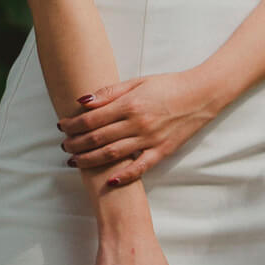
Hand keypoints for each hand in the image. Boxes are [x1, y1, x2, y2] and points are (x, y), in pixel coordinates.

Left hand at [59, 72, 222, 186]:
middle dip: (76, 144)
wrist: (202, 94)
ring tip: (75, 161)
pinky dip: (125, 176)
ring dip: (90, 160)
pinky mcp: (163, 150)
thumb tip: (83, 102)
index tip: (62, 127)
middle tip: (65, 146)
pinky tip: (110, 181)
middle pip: (97, 138)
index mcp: (130, 104)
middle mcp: (138, 123)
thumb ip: (110, 92)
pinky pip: (141, 167)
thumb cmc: (169, 86)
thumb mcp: (137, 82)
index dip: (72, 125)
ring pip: (113, 154)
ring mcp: (151, 139)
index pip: (91, 119)